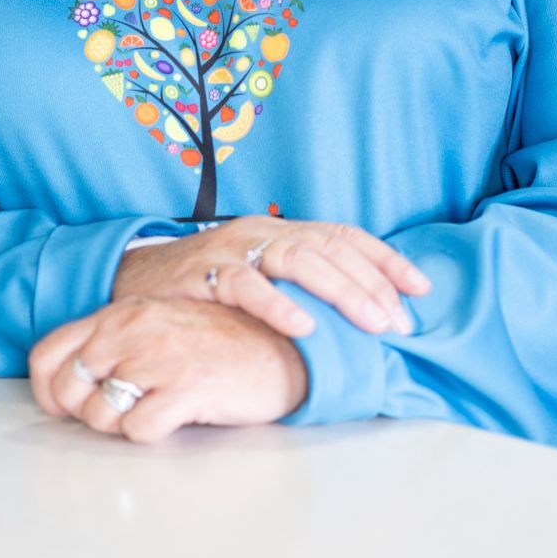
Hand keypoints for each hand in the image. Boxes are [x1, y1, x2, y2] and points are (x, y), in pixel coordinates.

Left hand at [29, 295, 308, 442]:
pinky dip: (151, 434)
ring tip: (151, 413)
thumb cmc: (214, 345)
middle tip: (120, 414)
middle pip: (69, 389)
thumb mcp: (154, 329)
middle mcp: (132, 328)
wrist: (279, 349)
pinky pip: (139, 429)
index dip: (47, 392)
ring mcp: (158, 356)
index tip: (67, 409)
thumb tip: (69, 388)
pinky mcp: (186, 386)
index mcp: (120, 312)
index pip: (48, 354)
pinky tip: (174, 417)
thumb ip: (112, 346)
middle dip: (85, 414)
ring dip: (119, 426)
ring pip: (99, 413)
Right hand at [113, 216, 430, 340]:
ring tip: (370, 322)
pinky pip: (245, 285)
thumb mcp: (258, 278)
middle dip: (371, 284)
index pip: (343, 235)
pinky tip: (304, 327)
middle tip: (400, 320)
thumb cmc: (206, 288)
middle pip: (328, 248)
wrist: (134, 280)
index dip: (385, 259)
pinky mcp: (204, 273)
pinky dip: (277, 305)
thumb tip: (361, 315)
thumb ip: (299, 287)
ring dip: (340, 291)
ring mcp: (233, 248)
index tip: (422, 289)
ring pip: (296, 259)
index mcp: (280, 230)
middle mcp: (262, 231)